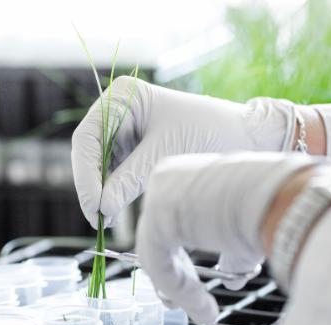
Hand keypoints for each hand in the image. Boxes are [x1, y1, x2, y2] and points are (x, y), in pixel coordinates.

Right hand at [71, 77, 296, 229]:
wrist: (246, 135)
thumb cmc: (210, 132)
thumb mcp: (164, 155)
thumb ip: (127, 180)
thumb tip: (100, 209)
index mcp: (122, 96)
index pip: (86, 138)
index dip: (84, 174)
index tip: (93, 206)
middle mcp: (117, 110)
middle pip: (88, 153)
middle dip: (91, 186)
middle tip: (97, 220)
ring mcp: (124, 130)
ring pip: (98, 166)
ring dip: (100, 193)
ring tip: (106, 221)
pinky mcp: (133, 149)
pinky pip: (113, 173)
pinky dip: (113, 193)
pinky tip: (115, 213)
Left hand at [135, 152, 315, 324]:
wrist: (284, 194)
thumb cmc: (276, 206)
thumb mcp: (246, 234)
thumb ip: (232, 257)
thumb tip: (232, 283)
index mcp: (186, 175)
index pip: (168, 222)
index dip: (177, 258)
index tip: (190, 282)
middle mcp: (167, 179)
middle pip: (154, 238)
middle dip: (170, 275)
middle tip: (179, 303)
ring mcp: (160, 194)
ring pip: (157, 254)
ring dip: (180, 289)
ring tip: (206, 313)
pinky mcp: (158, 215)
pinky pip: (161, 263)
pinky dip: (182, 290)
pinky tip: (207, 308)